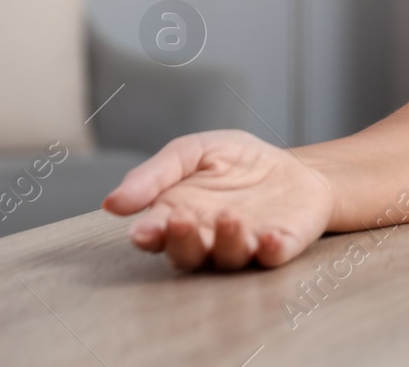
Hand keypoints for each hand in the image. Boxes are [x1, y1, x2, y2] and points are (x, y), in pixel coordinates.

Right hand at [103, 130, 335, 270]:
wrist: (297, 168)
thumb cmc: (238, 163)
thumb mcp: (193, 152)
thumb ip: (155, 174)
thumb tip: (111, 203)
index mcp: (179, 218)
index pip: (157, 235)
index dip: (150, 235)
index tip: (145, 231)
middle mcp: (208, 239)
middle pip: (189, 254)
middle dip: (183, 241)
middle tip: (182, 220)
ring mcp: (246, 245)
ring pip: (229, 257)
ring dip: (227, 242)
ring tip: (229, 217)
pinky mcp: (281, 245)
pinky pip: (274, 256)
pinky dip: (271, 251)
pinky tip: (270, 238)